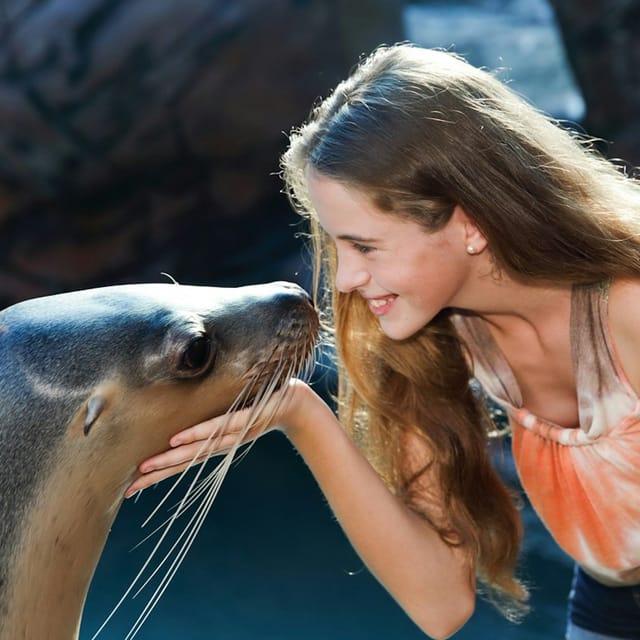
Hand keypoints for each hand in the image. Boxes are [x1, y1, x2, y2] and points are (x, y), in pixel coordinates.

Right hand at [124, 378, 309, 496]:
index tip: (130, 488)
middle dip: (157, 474)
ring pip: (198, 448)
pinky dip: (198, 433)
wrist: (295, 403)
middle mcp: (222, 441)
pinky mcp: (247, 418)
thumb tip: (186, 417)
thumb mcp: (231, 410)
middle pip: (185, 461)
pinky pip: (220, 425)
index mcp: (217, 441)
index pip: (183, 461)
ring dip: (172, 458)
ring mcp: (234, 431)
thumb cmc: (259, 404)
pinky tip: (177, 439)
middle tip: (129, 487)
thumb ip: (211, 416)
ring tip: (146, 467)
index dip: (158, 474)